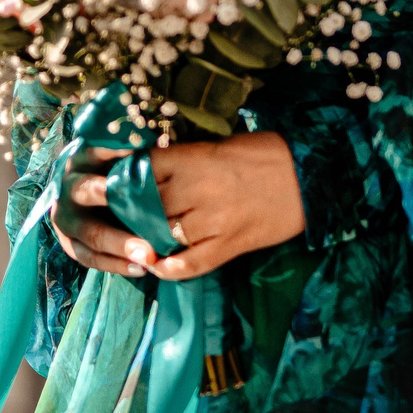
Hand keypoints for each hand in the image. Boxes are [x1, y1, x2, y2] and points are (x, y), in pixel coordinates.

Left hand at [53, 130, 304, 280]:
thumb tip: (140, 168)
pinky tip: (154, 266)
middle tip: (109, 216)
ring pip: (163, 235)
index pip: (140, 170)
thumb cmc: (260, 153)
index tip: (103, 183)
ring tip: (129, 237)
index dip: (119, 179)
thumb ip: (180, 159)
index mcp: (194, 159)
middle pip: (146, 206)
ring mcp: (214, 221)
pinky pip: (190, 264)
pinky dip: (169, 268)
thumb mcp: (216, 144)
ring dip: (144, 238)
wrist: (309, 175)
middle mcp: (199, 190)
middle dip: (127, 212)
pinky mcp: (230, 246)